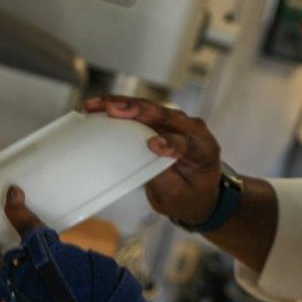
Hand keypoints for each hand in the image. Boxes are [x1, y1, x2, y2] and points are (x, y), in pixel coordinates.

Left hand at [0, 187, 180, 301]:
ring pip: (0, 285)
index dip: (18, 209)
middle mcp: (28, 280)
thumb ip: (71, 260)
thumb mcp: (99, 266)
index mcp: (49, 258)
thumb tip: (61, 261)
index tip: (11, 194)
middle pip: (1, 258)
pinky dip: (15, 300)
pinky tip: (20, 298)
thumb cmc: (115, 301)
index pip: (27, 227)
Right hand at [84, 96, 222, 225]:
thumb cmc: (188, 195)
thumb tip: (142, 158)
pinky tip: (98, 105)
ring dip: (123, 104)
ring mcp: (177, 122)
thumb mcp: (176, 197)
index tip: (153, 145)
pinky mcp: (160, 120)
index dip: (171, 143)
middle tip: (114, 110)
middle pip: (167, 116)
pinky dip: (119, 106)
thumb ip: (163, 177)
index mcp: (204, 150)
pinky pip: (139, 110)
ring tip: (98, 105)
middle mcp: (193, 130)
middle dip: (140, 111)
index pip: (188, 143)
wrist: (195, 191)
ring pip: (150, 108)